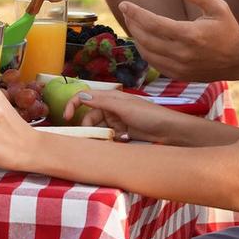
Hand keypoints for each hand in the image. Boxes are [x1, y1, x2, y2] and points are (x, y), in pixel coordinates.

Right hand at [63, 88, 180, 142]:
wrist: (172, 132)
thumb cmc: (150, 116)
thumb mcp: (124, 108)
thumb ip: (102, 102)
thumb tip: (81, 96)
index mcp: (110, 97)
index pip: (85, 97)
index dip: (73, 105)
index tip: (66, 118)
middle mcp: (111, 107)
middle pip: (89, 116)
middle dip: (88, 126)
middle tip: (92, 137)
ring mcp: (117, 120)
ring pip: (98, 127)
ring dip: (100, 135)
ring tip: (110, 140)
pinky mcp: (123, 132)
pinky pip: (108, 136)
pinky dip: (109, 140)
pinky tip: (119, 142)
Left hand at [118, 0, 238, 81]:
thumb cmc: (229, 30)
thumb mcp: (218, 7)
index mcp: (190, 34)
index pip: (153, 23)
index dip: (135, 13)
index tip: (123, 4)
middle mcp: (183, 53)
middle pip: (145, 38)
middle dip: (132, 23)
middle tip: (126, 12)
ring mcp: (180, 67)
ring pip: (146, 53)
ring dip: (136, 38)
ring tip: (133, 24)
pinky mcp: (180, 76)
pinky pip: (154, 64)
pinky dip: (145, 52)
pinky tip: (144, 41)